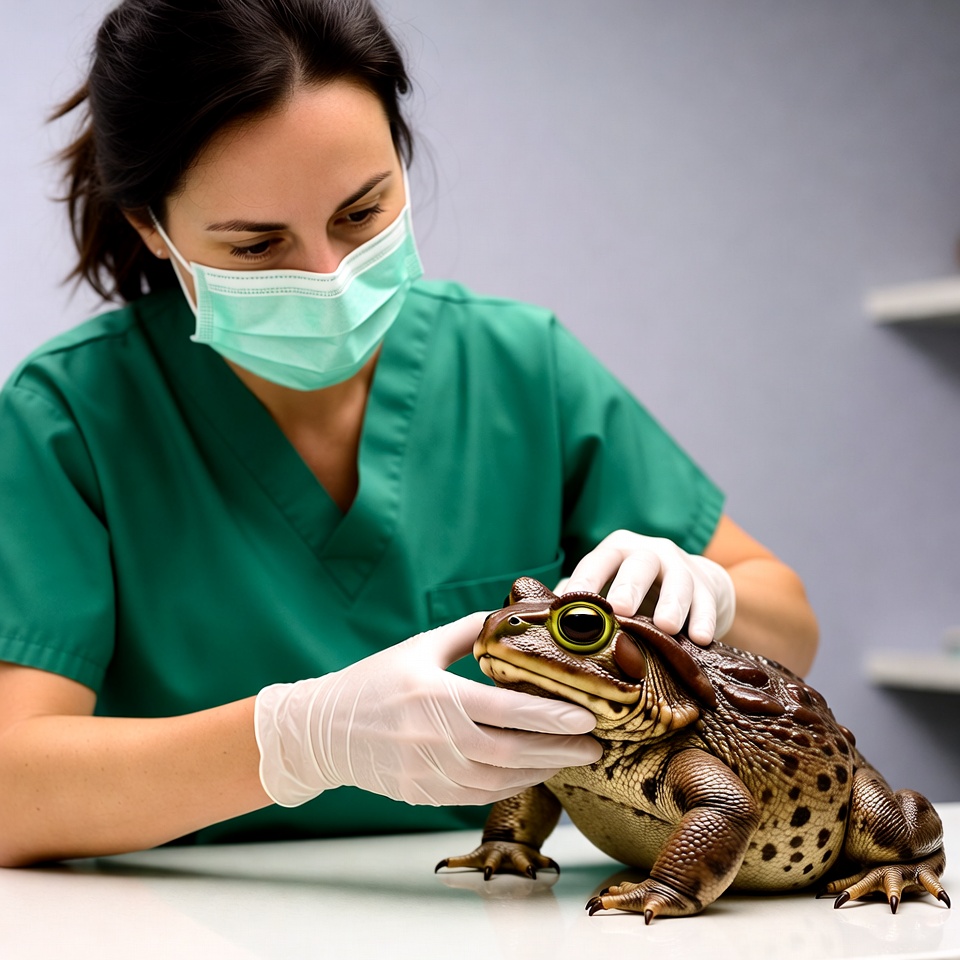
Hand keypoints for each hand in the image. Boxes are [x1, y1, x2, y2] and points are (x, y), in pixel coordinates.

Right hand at [254, 612, 601, 806]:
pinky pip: (478, 794)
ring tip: (572, 760)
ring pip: (499, 779)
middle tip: (595, 745)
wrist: (322, 731)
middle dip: (560, 751)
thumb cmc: (372, 682)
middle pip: (512, 752)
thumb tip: (506, 616)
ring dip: (541, 771)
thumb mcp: (417, 648)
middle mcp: (434, 739)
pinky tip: (532, 773)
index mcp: (435, 696)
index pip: (506, 711)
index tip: (587, 716)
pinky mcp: (424, 794)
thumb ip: (465, 632)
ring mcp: (428, 772)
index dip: (551, 717)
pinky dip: (511, 785)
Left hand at [563, 530, 734, 644]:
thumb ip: (578, 602)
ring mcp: (680, 566)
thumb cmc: (634, 591)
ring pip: (679, 580)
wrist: (692, 581)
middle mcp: (648, 552)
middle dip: (629, 586)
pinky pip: (707, 600)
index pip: (597, 562)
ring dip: (673, 604)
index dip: (585, 580)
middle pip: (639, 564)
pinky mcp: (707, 585)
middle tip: (621, 609)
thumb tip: (542, 623)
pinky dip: (705, 619)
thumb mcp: (607, 587)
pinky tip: (701, 638)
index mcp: (616, 551)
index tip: (571, 603)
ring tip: (666, 626)